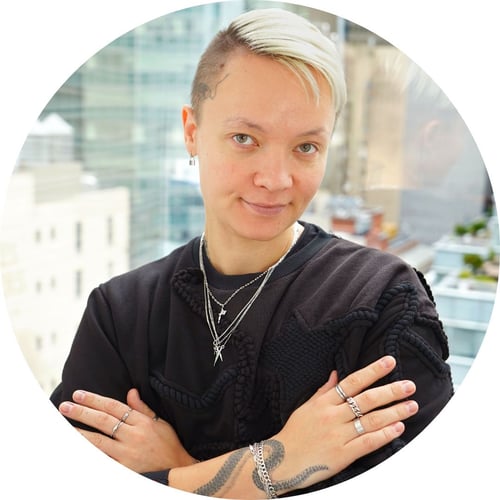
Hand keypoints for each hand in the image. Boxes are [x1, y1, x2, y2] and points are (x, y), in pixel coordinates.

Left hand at [58, 388, 195, 472]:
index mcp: (143, 422)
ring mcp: (128, 454)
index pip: (115, 407)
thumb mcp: (160, 422)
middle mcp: (134, 436)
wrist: (178, 471)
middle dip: (82, 412)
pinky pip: (102, 461)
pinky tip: (77, 450)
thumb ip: (142, 408)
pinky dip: (90, 455)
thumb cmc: (169, 445)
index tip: (79, 394)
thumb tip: (130, 391)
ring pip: (99, 442)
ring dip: (80, 433)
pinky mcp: (124, 470)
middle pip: (104, 421)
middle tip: (64, 406)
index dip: (95, 400)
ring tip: (64, 428)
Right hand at [271, 355, 417, 489]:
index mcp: (324, 402)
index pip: (352, 382)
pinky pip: (367, 443)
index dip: (372, 371)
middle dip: (390, 391)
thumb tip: (335, 374)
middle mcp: (333, 416)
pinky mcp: (343, 455)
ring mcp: (338, 435)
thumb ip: (323, 391)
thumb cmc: (295, 432)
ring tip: (411, 405)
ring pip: (371, 420)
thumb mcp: (306, 407)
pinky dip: (384, 435)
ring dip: (394, 412)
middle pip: (366, 399)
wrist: (282, 461)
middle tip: (409, 385)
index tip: (389, 362)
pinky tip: (398, 428)